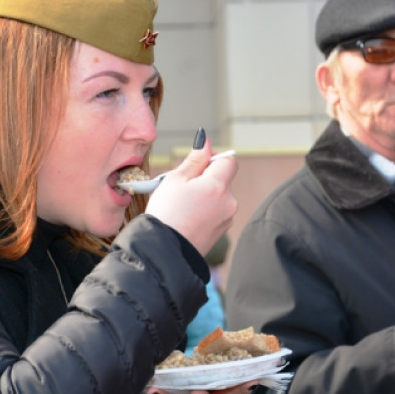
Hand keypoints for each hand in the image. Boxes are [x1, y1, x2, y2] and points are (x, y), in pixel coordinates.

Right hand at [144, 138, 237, 256]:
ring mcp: (227, 218)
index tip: (197, 164)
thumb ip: (194, 159)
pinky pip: (217, 212)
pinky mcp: (222, 232)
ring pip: (220, 196)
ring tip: (183, 205)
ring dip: (206, 195)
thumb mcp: (175, 179)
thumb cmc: (166, 214)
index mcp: (218, 186)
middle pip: (224, 179)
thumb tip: (206, 141)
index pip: (229, 160)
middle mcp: (229, 201)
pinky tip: (188, 218)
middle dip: (206, 178)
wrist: (165, 251)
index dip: (214, 158)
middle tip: (183, 187)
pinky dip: (205, 211)